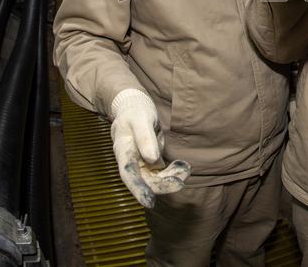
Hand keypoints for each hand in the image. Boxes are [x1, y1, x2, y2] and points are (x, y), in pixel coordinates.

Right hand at [109, 89, 190, 207]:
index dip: (138, 190)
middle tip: (179, 183)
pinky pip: (160, 171)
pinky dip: (172, 171)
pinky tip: (183, 167)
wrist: (134, 105)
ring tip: (185, 170)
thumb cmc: (135, 111)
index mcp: (123, 150)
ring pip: (154, 178)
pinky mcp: (149, 160)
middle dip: (161, 184)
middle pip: (144, 180)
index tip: (149, 202)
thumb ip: (145, 138)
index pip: (128, 174)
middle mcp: (130, 160)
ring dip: (169, 178)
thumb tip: (152, 160)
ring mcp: (139, 162)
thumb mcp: (140, 119)